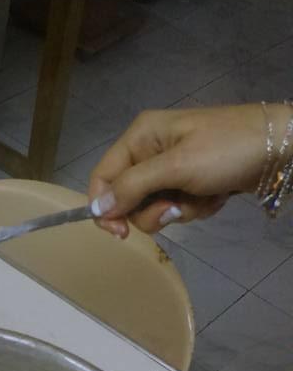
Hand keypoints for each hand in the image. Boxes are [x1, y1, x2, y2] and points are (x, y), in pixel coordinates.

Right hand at [88, 103, 289, 236]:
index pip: (103, 177)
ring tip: (204, 195)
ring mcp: (171, 168)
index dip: (106, 207)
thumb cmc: (226, 150)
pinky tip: (215, 195)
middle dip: (155, 210)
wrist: (279, 148)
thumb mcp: (176, 167)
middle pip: (128, 199)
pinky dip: (196, 208)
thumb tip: (96, 209)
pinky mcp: (190, 182)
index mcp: (140, 137)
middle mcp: (150, 151)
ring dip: (179, 211)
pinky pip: (178, 208)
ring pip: (155, 208)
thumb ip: (133, 187)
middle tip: (178, 205)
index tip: (120, 233)